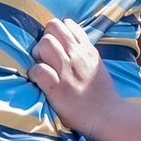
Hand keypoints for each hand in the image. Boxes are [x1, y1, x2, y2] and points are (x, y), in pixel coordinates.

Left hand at [29, 17, 120, 134]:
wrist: (107, 116)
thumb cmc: (101, 94)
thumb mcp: (96, 65)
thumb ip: (84, 52)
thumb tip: (69, 44)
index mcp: (87, 49)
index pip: (67, 24)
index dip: (56, 32)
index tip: (56, 46)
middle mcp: (77, 56)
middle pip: (52, 28)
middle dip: (44, 39)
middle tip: (45, 56)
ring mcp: (67, 71)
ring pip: (44, 44)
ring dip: (37, 54)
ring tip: (41, 66)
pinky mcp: (57, 88)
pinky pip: (38, 69)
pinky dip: (34, 73)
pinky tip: (37, 80)